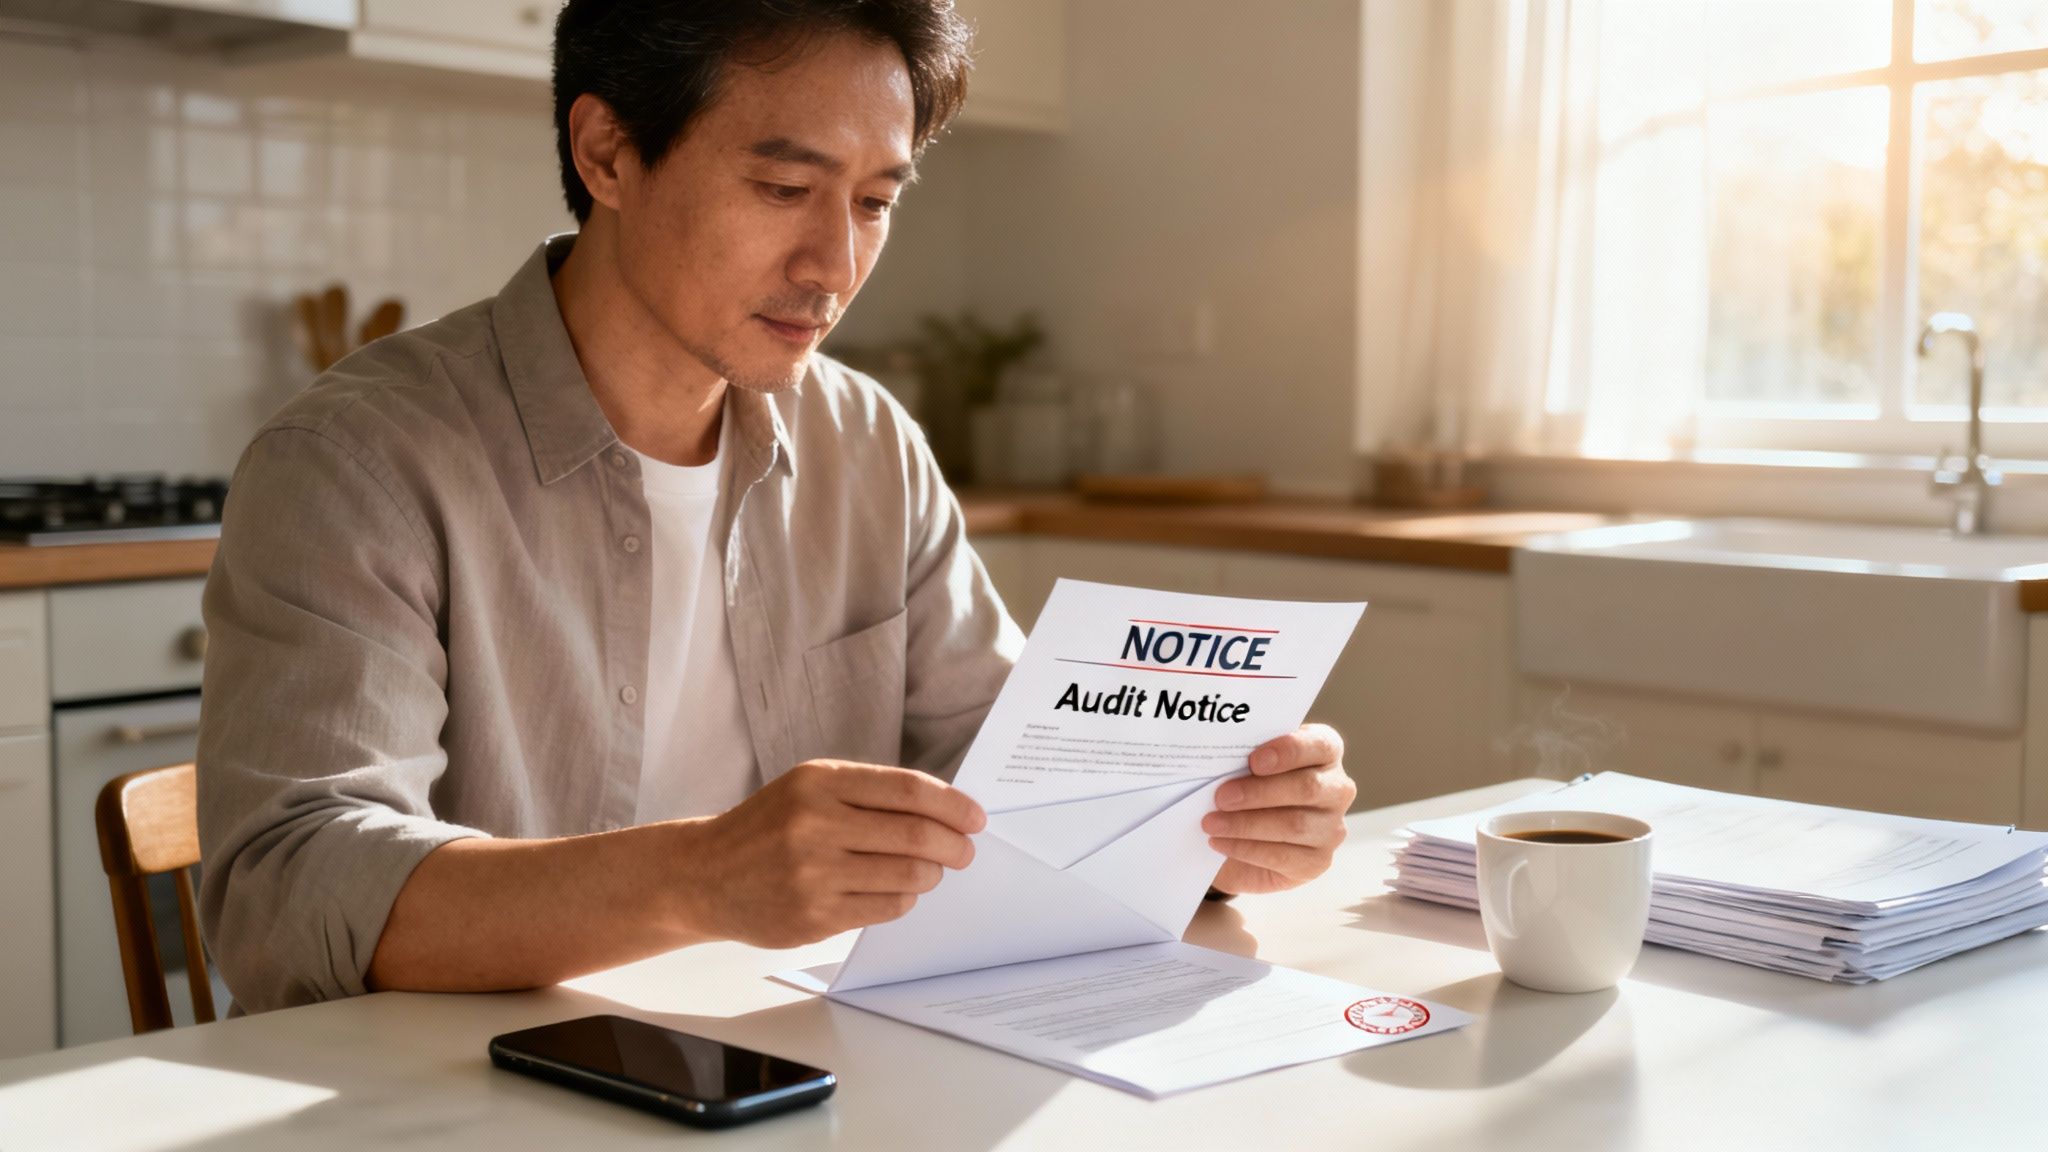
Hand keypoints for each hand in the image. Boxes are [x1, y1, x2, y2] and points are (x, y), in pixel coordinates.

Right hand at [676, 760, 985, 948]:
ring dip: (929, 874)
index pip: (908, 790)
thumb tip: (944, 811)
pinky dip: (903, 899)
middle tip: (964, 851)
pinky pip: (885, 909)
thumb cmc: (768, 826)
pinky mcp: (814, 917)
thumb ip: (868, 794)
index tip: (975, 817)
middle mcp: (815, 824)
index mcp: (819, 782)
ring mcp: (813, 874)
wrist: (705, 875)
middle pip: (915, 835)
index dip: (952, 805)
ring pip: (906, 876)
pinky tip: (895, 890)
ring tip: (927, 870)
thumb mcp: (809, 788)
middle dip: (953, 845)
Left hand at [1202, 724, 1354, 894]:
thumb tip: (1223, 757)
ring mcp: (1331, 828)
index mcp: (1325, 753)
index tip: (1254, 760)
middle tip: (1222, 797)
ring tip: (1212, 823)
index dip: (1289, 751)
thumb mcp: (1250, 766)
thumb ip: (1248, 757)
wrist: (1248, 838)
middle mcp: (1337, 789)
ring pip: (1293, 825)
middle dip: (1259, 792)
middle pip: (1306, 788)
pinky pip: (1282, 855)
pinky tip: (1221, 841)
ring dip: (1246, 824)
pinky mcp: (1317, 861)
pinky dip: (1246, 848)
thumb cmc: (1250, 789)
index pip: (1321, 745)